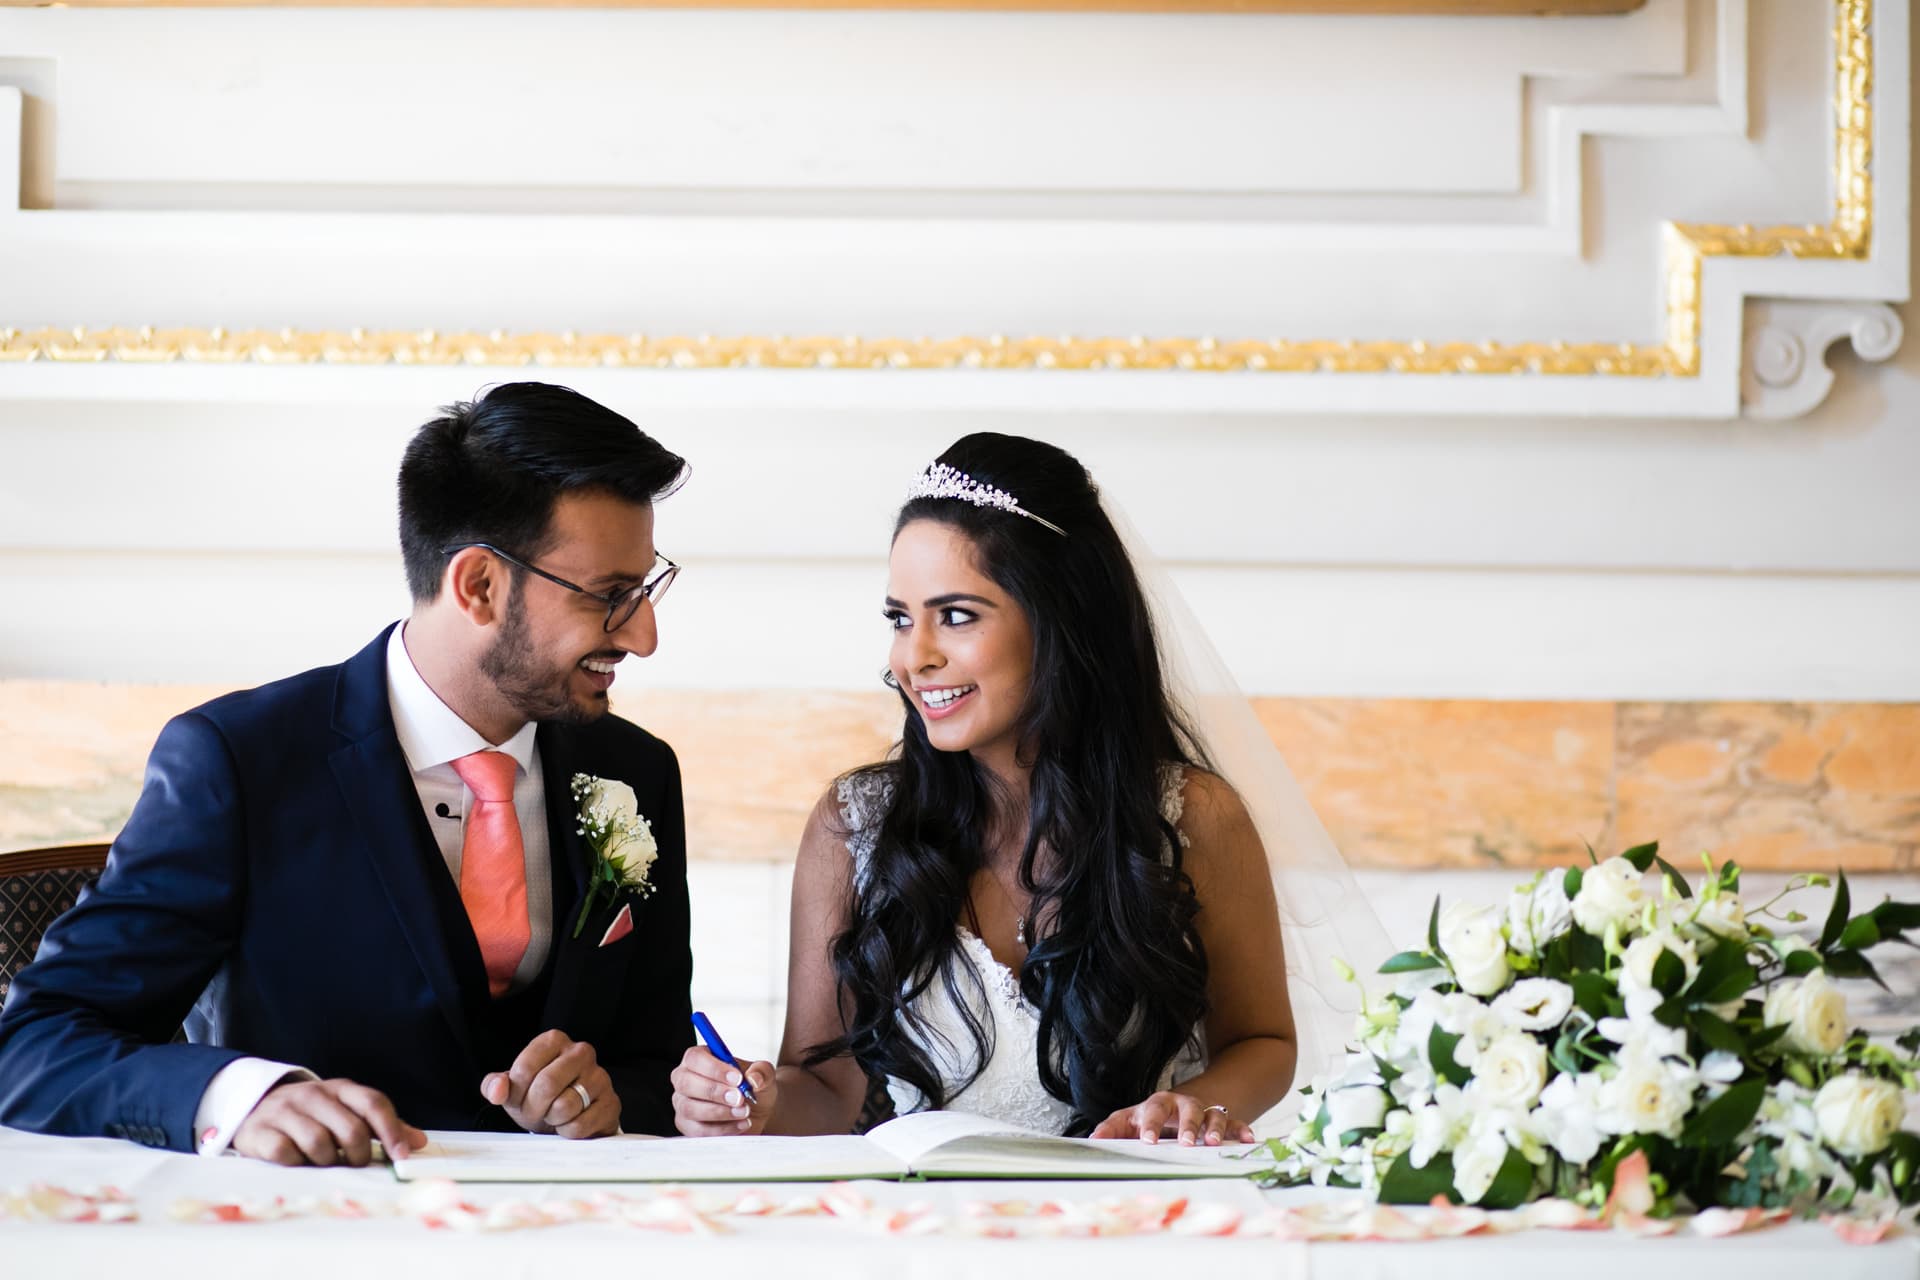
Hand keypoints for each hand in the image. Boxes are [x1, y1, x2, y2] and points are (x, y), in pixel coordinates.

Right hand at [231, 1078, 426, 1166]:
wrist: (253, 1106)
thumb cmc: (311, 1114)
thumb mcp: (346, 1111)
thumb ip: (381, 1125)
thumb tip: (418, 1142)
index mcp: (340, 1088)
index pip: (373, 1103)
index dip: (392, 1131)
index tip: (401, 1156)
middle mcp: (313, 1095)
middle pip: (350, 1129)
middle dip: (359, 1154)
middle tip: (355, 1163)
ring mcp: (285, 1111)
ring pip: (319, 1144)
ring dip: (327, 1161)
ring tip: (324, 1161)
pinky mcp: (260, 1131)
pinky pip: (285, 1154)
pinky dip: (296, 1163)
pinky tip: (297, 1161)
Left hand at [480, 1029, 619, 1137]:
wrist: (570, 1117)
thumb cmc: (539, 1097)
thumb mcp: (513, 1089)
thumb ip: (495, 1085)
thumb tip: (497, 1090)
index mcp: (554, 1040)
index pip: (525, 1069)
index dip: (516, 1093)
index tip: (519, 1099)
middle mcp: (581, 1051)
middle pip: (547, 1085)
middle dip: (534, 1108)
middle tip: (536, 1112)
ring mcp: (600, 1076)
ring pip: (565, 1106)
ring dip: (552, 1120)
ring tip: (555, 1116)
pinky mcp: (611, 1103)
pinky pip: (580, 1125)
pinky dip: (567, 1132)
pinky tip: (570, 1124)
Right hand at [670, 1046, 775, 1135]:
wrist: (756, 1111)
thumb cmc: (752, 1087)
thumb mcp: (763, 1075)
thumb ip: (762, 1071)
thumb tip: (754, 1078)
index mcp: (699, 1059)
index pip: (695, 1058)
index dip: (714, 1068)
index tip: (737, 1078)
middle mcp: (685, 1080)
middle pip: (686, 1083)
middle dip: (715, 1092)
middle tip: (739, 1098)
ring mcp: (683, 1104)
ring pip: (690, 1108)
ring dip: (720, 1112)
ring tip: (744, 1112)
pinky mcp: (688, 1126)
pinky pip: (698, 1131)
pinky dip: (722, 1129)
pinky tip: (741, 1124)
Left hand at [1088, 1091, 1254, 1145]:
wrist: (1178, 1105)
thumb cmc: (1148, 1118)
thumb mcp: (1128, 1121)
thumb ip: (1111, 1129)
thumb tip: (1092, 1140)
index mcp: (1158, 1104)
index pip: (1153, 1110)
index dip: (1151, 1124)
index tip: (1148, 1141)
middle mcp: (1183, 1105)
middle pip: (1187, 1109)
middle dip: (1188, 1125)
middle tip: (1187, 1143)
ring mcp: (1204, 1111)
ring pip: (1213, 1114)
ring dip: (1215, 1127)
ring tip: (1215, 1143)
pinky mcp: (1222, 1120)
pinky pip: (1235, 1122)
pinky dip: (1242, 1130)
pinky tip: (1249, 1140)